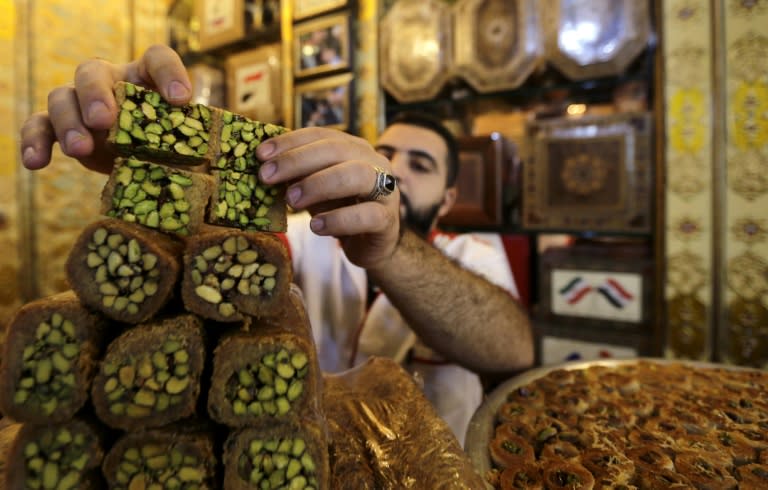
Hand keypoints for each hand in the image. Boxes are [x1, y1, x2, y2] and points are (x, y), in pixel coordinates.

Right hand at [20, 45, 190, 172]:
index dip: (170, 74)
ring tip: (80, 150)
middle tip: (106, 122)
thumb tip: (223, 154)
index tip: (181, 100)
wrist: (146, 167)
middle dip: (97, 95)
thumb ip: (201, 140)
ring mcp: (82, 102)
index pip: (157, 59)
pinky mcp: (63, 128)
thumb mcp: (190, 145)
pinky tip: (37, 163)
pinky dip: (34, 141)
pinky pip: (40, 125)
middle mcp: (111, 81)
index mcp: (147, 78)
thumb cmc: (172, 148)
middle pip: (94, 71)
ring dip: (69, 122)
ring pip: (62, 96)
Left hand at [256, 127, 400, 268]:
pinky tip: (316, 227)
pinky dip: (339, 220)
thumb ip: (297, 176)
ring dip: (318, 184)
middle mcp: (373, 161)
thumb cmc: (341, 208)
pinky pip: (366, 215)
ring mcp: (385, 189)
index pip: (321, 135)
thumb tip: (263, 168)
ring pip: (356, 176)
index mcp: (353, 148)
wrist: (370, 244)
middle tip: (266, 177)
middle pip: (336, 150)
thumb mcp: (316, 188)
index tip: (260, 155)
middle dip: (297, 161)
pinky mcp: (388, 220)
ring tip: (290, 200)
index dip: (290, 142)